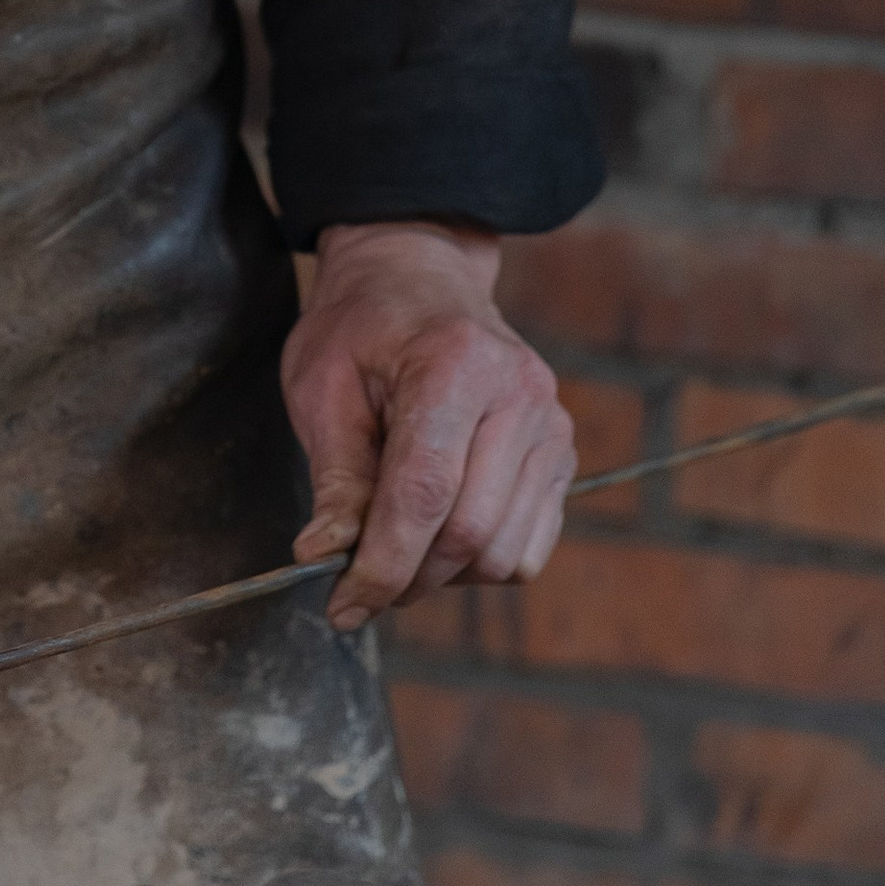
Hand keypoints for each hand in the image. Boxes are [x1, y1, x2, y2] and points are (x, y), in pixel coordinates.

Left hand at [281, 219, 573, 630]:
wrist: (420, 279)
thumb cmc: (361, 327)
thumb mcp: (322, 384)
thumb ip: (335, 476)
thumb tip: (324, 556)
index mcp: (454, 364)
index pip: (424, 494)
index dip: (382, 565)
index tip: (342, 607)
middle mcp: (520, 395)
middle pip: (470, 533)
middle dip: (408, 578)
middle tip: (357, 585)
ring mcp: (552, 425)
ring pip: (504, 552)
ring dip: (444, 576)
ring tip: (396, 549)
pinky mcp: (563, 453)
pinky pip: (530, 545)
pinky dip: (481, 562)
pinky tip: (438, 532)